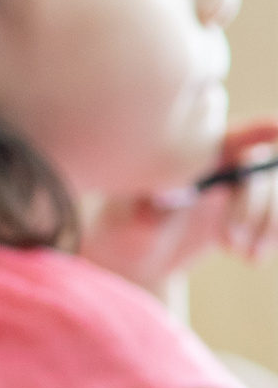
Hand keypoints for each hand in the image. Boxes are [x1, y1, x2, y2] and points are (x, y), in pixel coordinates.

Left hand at [80, 119, 277, 301]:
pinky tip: (251, 257)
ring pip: (272, 192)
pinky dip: (271, 235)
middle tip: (229, 241)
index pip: (226, 135)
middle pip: (255, 168)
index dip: (258, 129)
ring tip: (245, 256)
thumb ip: (148, 209)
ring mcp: (238, 188)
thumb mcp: (127, 219)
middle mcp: (220, 163)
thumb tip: (166, 203)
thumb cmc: (125, 227)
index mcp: (190, 153)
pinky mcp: (250, 213)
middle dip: (250, 205)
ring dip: (268, 223)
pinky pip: (273, 217)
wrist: (135, 258)